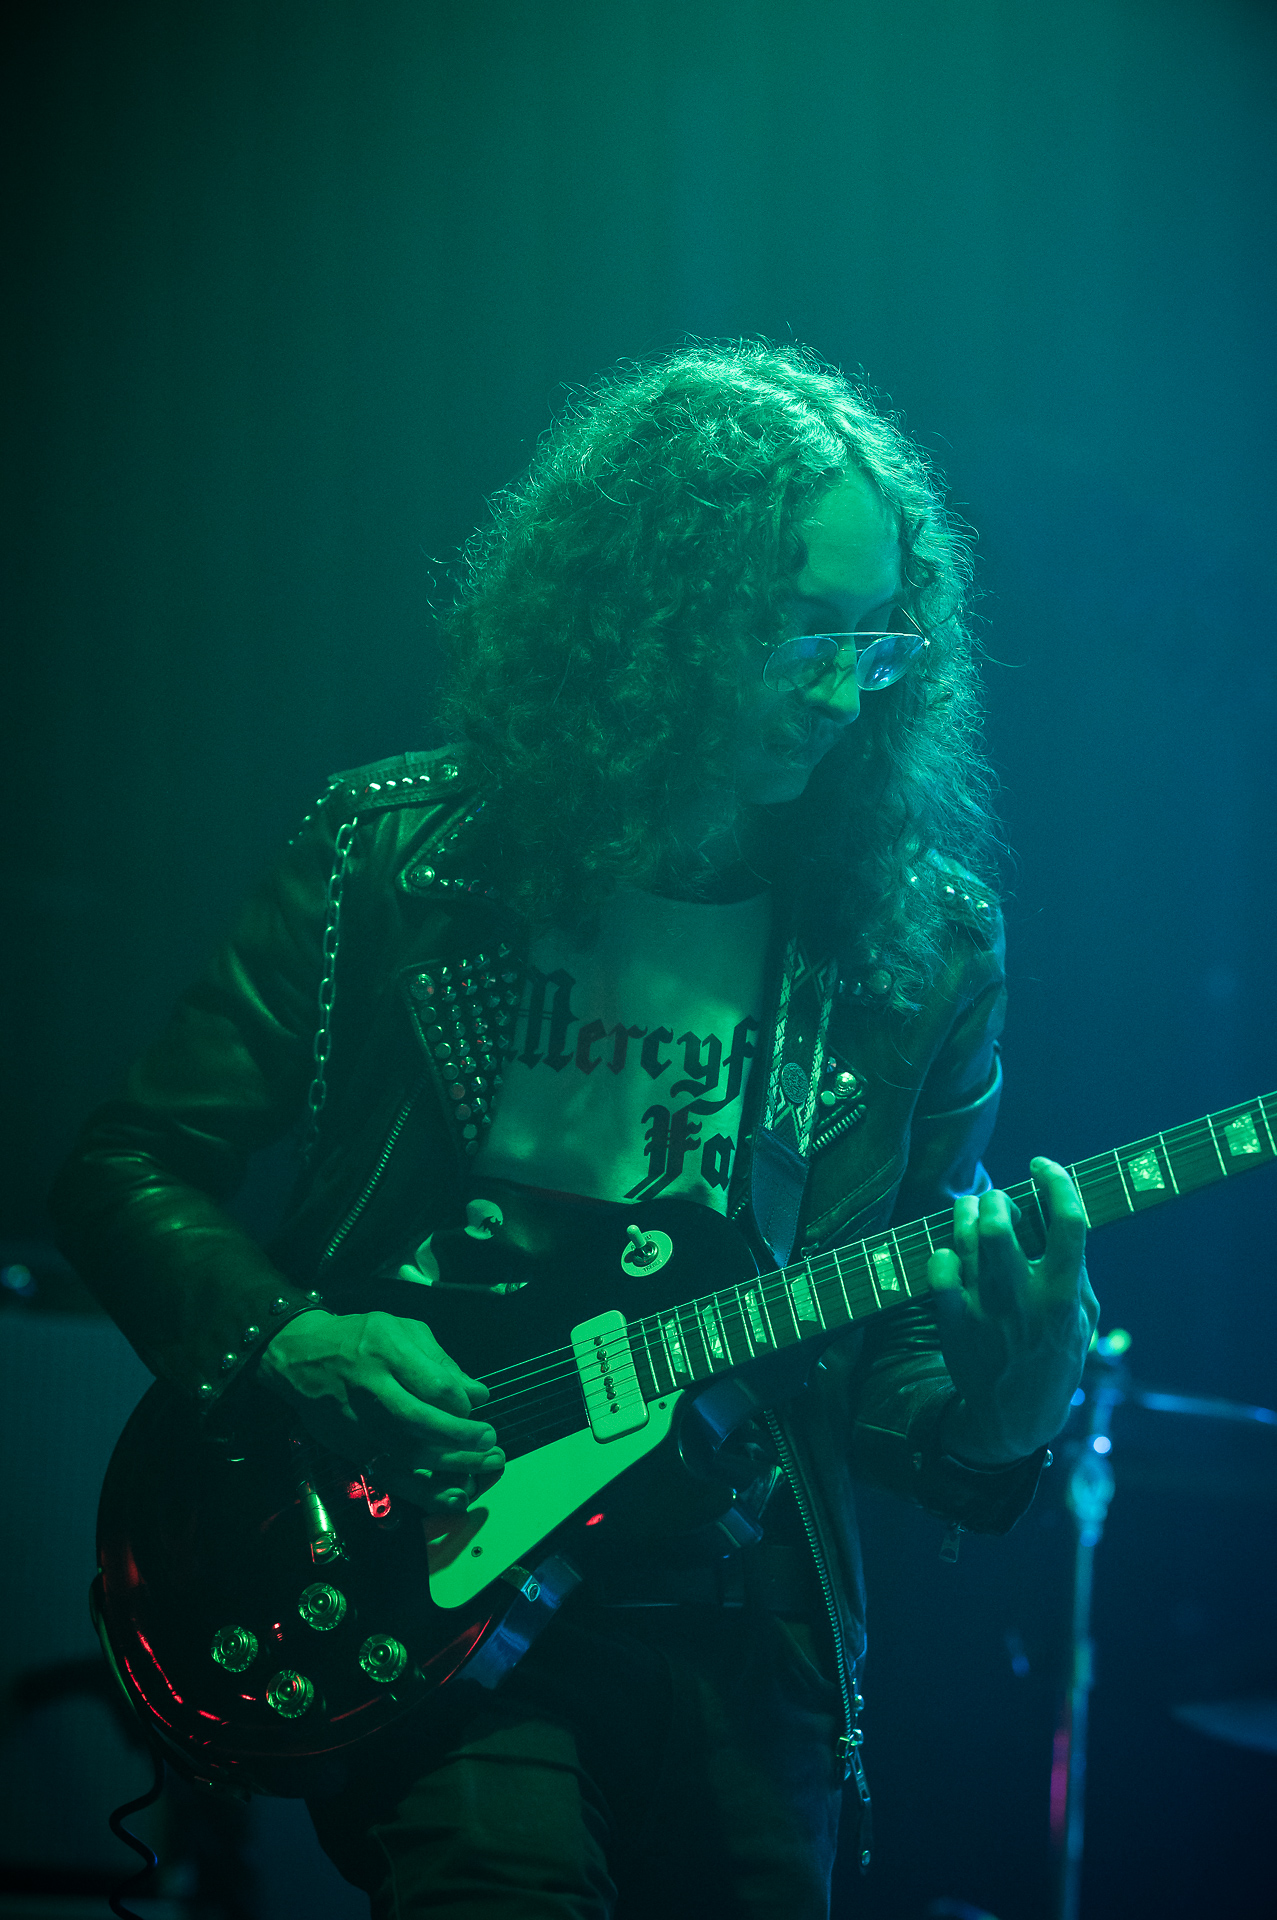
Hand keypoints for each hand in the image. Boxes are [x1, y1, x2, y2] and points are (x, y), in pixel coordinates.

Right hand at [257, 1308, 503, 1515]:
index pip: (435, 1386)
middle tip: (489, 1442)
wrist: (301, 1357)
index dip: (463, 1403)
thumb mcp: (403, 1330)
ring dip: (449, 1466)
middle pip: (422, 1422)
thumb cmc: (360, 1339)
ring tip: (480, 1467)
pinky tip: (450, 1494)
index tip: (477, 1407)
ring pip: (407, 1453)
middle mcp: (371, 1389)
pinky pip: (390, 1475)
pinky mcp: (351, 1448)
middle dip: (462, 1437)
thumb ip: (442, 1361)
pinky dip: (422, 1490)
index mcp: (387, 1352)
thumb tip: (477, 1393)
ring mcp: (358, 1423)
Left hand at [927, 1158, 1099, 1464]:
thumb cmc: (1055, 1357)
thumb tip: (1058, 1213)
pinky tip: (952, 1254)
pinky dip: (943, 1252)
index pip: (1068, 1221)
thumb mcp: (1083, 1317)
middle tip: (998, 1199)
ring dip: (967, 1211)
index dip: (1055, 1181)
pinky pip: (938, 1268)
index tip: (1042, 1165)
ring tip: (972, 1210)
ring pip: (966, 1237)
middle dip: (997, 1197)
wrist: (1015, 1417)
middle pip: (1001, 1222)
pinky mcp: (954, 1321)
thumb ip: (1074, 1267)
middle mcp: (1025, 1298)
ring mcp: (985, 1309)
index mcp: (1065, 1295)